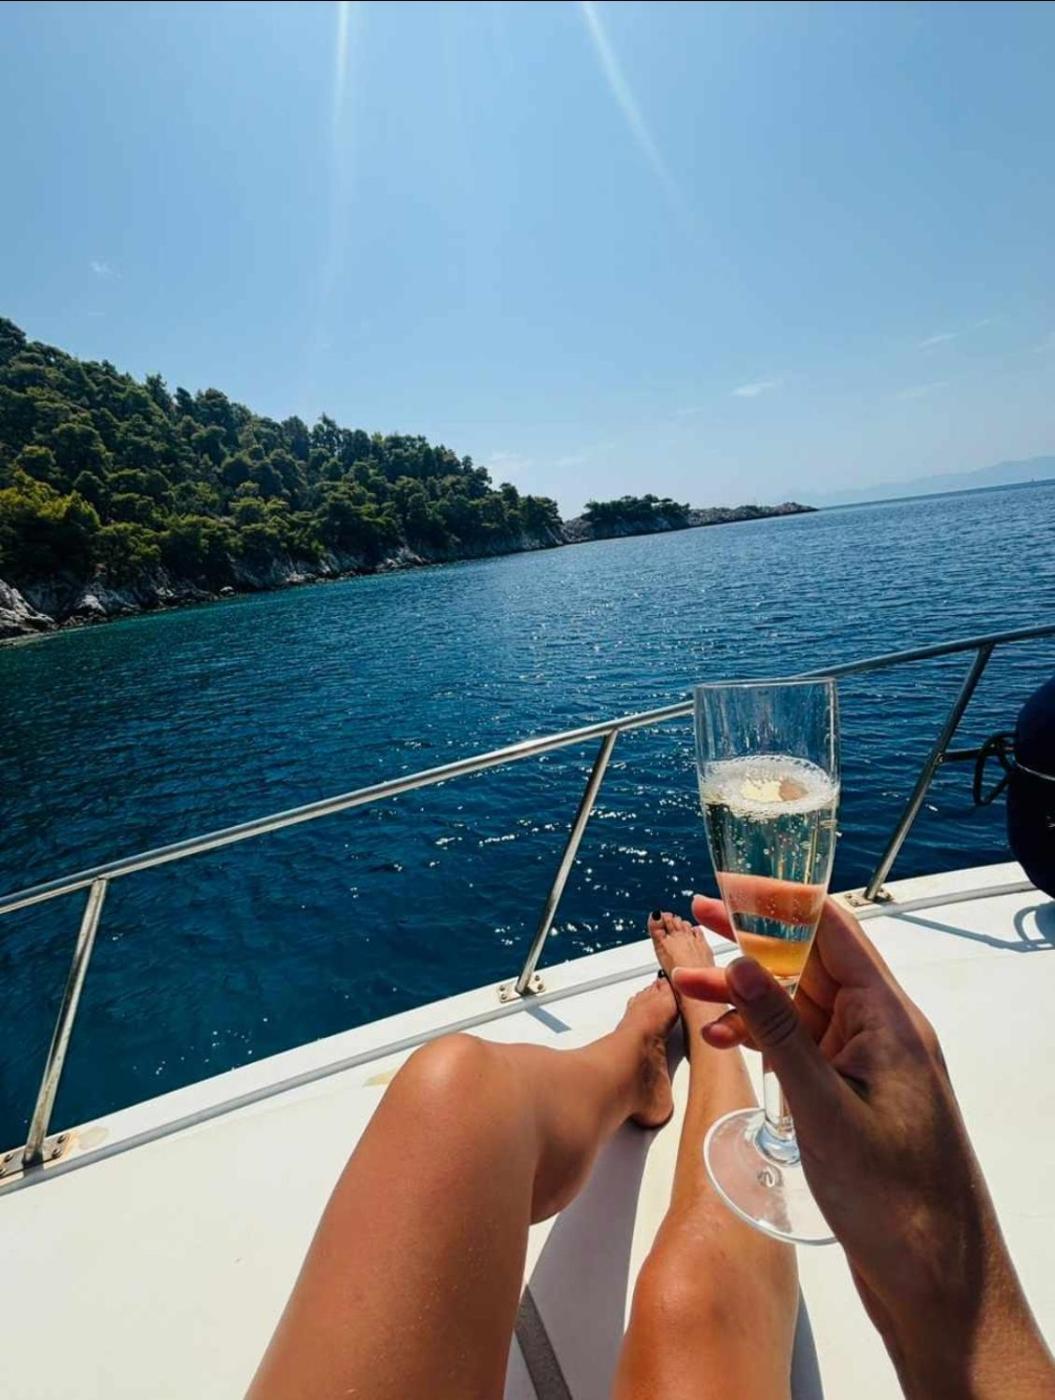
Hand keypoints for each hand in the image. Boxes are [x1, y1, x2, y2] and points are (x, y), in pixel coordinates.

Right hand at [674, 880, 1053, 1398]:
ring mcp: (867, 1064)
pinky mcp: (853, 1097)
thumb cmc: (894, 1197)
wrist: (935, 1281)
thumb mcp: (824, 1107)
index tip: (729, 885)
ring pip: (799, 1006)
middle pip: (811, 963)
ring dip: (747, 994)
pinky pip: (802, 1047)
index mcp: (887, 1018)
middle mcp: (880, 1030)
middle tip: (697, 916)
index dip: (779, 901)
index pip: (832, 931)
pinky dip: (762, 1038)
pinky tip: (723, 1041)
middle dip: (753, 939)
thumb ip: (779, 1030)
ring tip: (688, 984)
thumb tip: (740, 962)